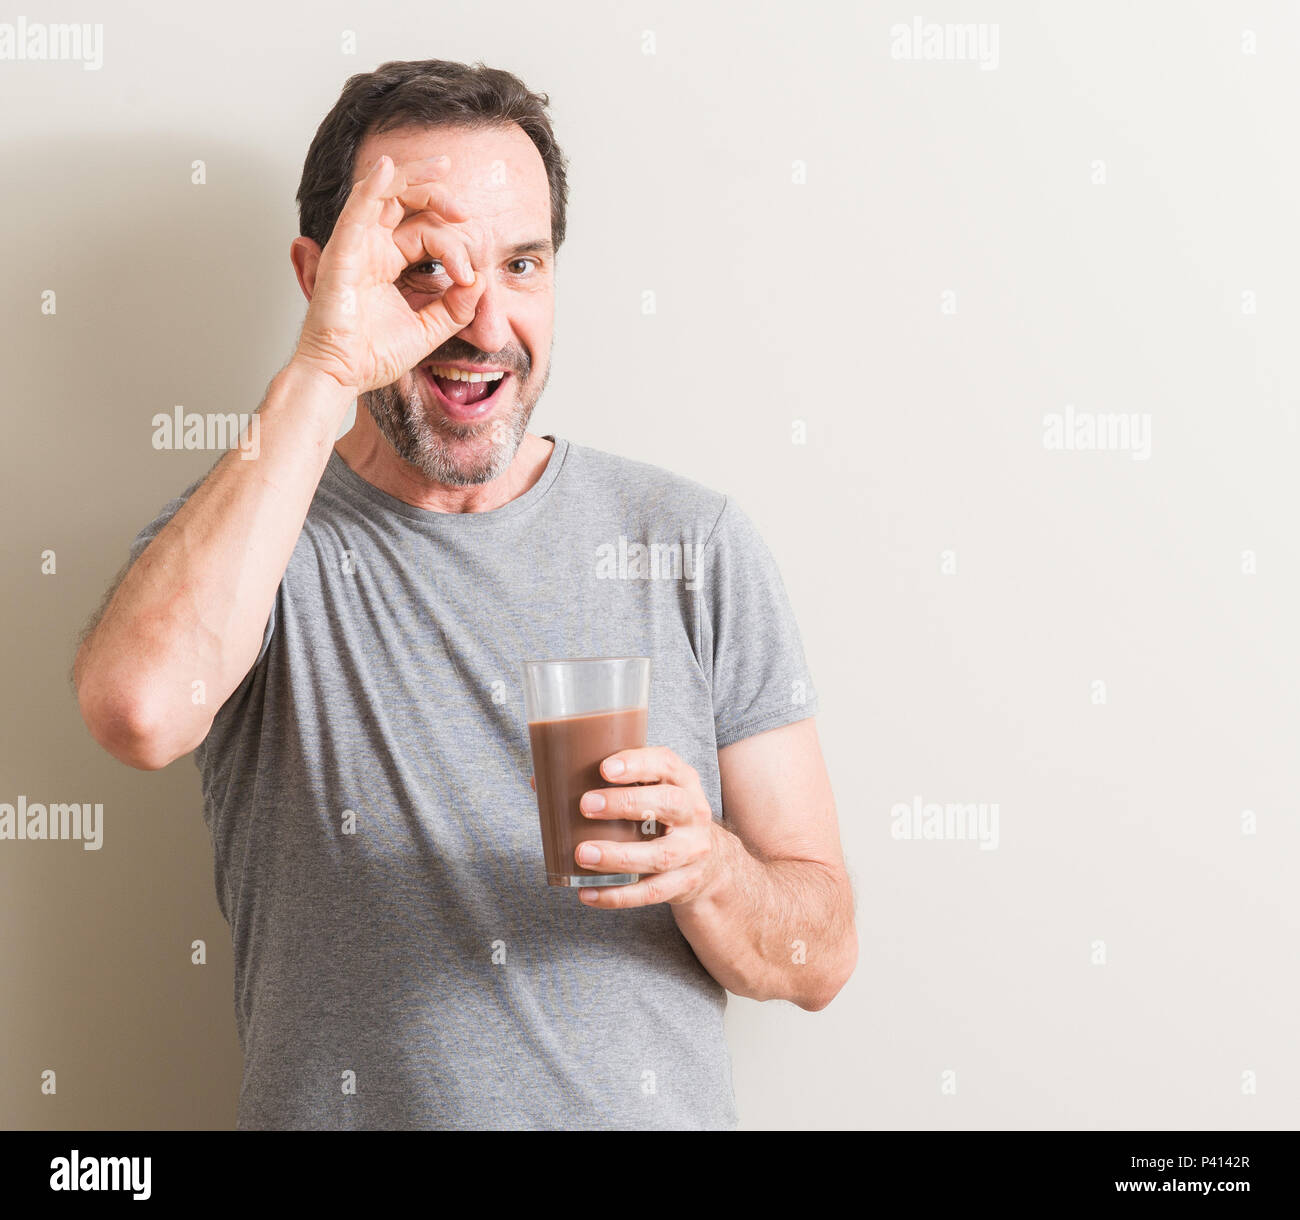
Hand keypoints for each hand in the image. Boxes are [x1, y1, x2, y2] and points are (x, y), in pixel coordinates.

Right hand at [294, 153, 485, 393]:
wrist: (344, 376)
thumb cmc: (374, 355)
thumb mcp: (430, 328)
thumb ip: (456, 307)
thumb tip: (482, 282)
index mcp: (389, 261)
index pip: (425, 231)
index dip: (453, 245)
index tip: (469, 275)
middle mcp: (371, 247)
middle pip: (404, 200)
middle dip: (437, 195)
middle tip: (465, 210)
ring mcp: (355, 247)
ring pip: (382, 193)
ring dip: (413, 178)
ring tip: (443, 171)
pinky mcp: (341, 254)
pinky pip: (356, 212)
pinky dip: (371, 187)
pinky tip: (386, 168)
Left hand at [572, 747, 726, 907]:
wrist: (710, 862)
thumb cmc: (664, 816)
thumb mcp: (651, 791)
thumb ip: (607, 784)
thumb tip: (541, 782)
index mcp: (683, 781)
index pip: (666, 764)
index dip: (637, 764)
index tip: (604, 769)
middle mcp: (693, 813)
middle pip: (669, 803)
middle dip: (626, 803)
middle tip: (586, 806)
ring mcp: (692, 851)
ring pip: (660, 855)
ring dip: (619, 855)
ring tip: (583, 854)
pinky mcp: (684, 883)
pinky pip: (651, 892)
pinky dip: (618, 895)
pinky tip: (588, 892)